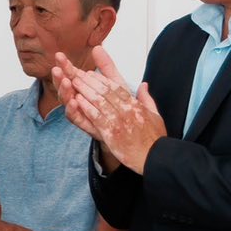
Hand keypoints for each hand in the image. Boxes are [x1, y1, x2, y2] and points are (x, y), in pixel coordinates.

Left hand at [57, 46, 165, 172]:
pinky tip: (78, 101)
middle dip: (90, 81)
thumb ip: (147, 98)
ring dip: (85, 91)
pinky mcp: (111, 133)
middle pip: (105, 91)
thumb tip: (144, 84)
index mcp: (135, 105)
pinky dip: (87, 108)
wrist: (153, 157)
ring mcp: (118, 121)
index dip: (102, 79)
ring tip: (74, 83)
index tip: (91, 74)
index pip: (116, 88)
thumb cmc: (154, 138)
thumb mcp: (155, 115)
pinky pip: (96, 117)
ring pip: (99, 101)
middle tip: (77, 74)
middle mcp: (126, 110)